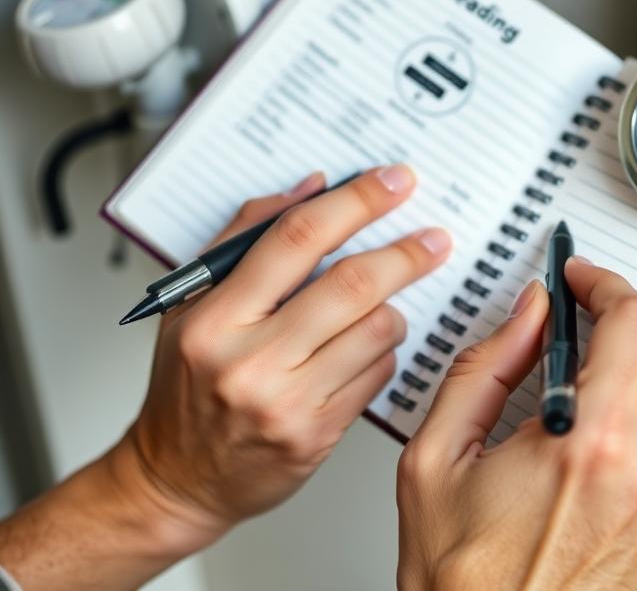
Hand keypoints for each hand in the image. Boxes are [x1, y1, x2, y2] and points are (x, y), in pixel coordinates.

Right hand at [116, 166, 451, 552]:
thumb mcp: (192, 304)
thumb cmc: (187, 387)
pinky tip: (364, 352)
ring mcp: (286, 401)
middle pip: (352, 284)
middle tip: (434, 239)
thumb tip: (314, 188)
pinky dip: (383, 353)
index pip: (296, 238)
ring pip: (376, 330)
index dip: (356, 202)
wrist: (178, 478)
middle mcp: (249, 359)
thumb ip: (245, 237)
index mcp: (215, 316)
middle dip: (405, 254)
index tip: (393, 182)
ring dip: (394, 310)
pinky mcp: (316, 435)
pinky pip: (378, 374)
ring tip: (384, 308)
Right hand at [397, 259, 636, 590]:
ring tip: (604, 371)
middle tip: (591, 315)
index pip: (634, 320)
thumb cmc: (463, 583)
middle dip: (632, 313)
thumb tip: (527, 314)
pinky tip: (619, 428)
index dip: (606, 284)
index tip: (583, 281)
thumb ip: (484, 367)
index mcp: (588, 445)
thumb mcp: (436, 459)